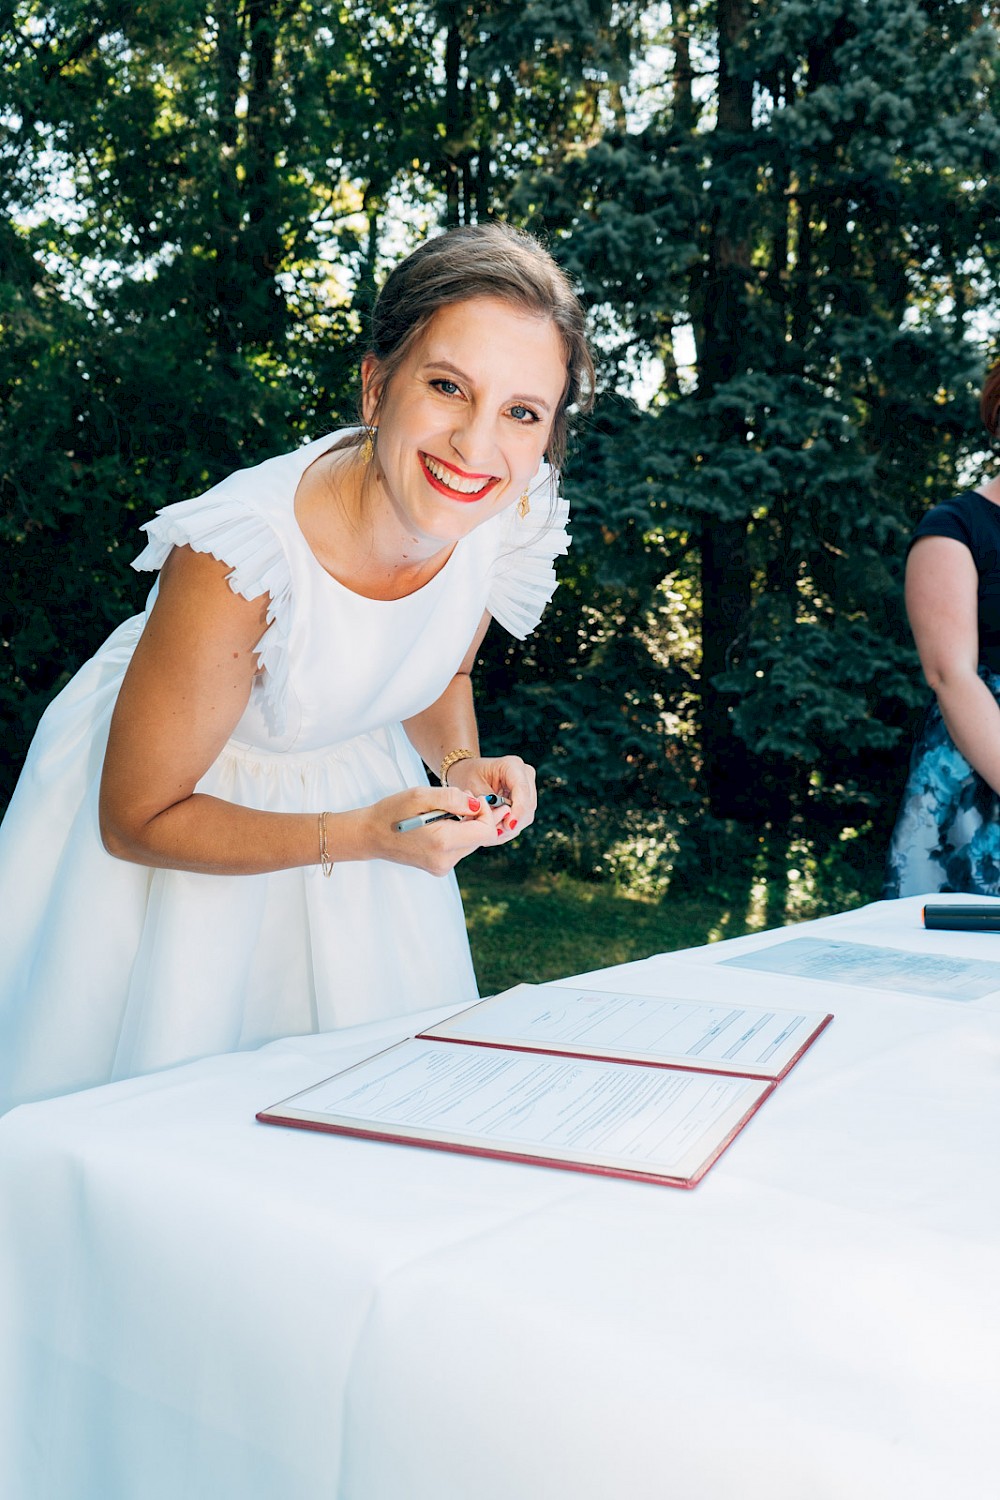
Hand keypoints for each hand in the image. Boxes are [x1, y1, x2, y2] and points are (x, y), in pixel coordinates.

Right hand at [365, 786, 499, 875]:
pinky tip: (441, 822)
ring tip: (446, 810)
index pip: (486, 832)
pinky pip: (459, 848)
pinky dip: (457, 833)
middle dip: (477, 816)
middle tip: (460, 798)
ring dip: (466, 824)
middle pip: (481, 838)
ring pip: (471, 843)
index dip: (487, 812)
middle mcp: (446, 860)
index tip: (473, 798)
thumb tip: (477, 804)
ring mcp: (442, 867)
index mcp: (443, 842)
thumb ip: (452, 798)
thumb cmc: (392, 812)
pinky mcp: (439, 868)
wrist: (370, 835)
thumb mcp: (420, 795)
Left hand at [441, 754, 536, 844]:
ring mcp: (528, 788)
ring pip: (527, 816)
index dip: (518, 810)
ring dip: (510, 829)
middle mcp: (525, 775)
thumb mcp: (472, 787)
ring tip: (490, 836)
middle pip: (528, 805)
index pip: (522, 789)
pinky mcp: (525, 801)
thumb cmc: (467, 776)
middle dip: (512, 823)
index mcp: (512, 765)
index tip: (509, 826)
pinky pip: (522, 820)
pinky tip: (494, 833)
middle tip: (492, 835)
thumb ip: (488, 804)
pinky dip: (508, 829)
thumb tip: (502, 822)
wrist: (467, 773)